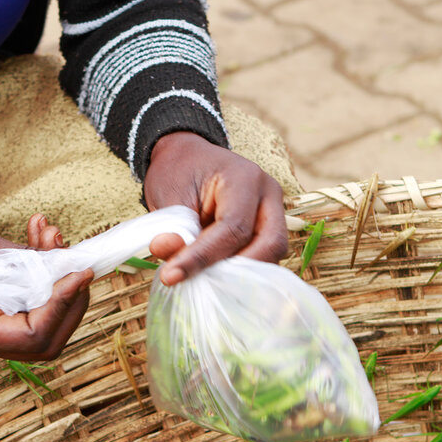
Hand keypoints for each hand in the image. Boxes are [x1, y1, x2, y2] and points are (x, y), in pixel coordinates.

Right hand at [0, 206, 92, 359]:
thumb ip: (23, 263)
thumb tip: (66, 266)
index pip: (34, 336)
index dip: (63, 304)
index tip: (79, 271)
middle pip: (47, 336)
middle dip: (69, 297)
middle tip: (75, 259)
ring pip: (44, 316)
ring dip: (57, 276)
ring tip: (50, 233)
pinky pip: (31, 296)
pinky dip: (42, 267)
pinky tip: (39, 231)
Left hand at [143, 131, 287, 284]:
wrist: (187, 157)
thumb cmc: (178, 172)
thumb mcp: (168, 197)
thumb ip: (174, 233)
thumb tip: (173, 270)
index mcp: (244, 178)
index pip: (233, 228)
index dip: (203, 257)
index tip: (172, 275)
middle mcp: (268, 193)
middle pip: (270, 244)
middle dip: (237, 271)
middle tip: (201, 284)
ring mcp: (274, 209)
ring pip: (273, 253)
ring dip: (241, 273)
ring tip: (205, 280)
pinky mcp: (269, 226)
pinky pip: (265, 255)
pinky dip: (243, 270)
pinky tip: (216, 276)